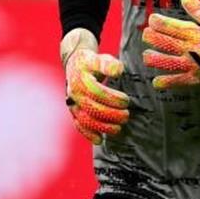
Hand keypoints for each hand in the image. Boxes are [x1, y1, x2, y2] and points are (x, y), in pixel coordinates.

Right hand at [61, 29, 129, 144]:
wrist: (74, 64)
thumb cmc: (91, 62)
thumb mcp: (99, 58)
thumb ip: (108, 64)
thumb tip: (118, 70)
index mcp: (81, 79)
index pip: (98, 92)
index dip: (113, 98)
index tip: (126, 100)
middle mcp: (75, 92)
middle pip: (92, 108)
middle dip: (111, 115)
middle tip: (126, 115)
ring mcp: (73, 103)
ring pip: (85, 119)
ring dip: (102, 127)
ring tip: (118, 128)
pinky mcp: (73, 111)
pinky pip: (78, 124)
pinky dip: (88, 134)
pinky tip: (99, 140)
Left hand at [141, 0, 199, 88]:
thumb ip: (198, 10)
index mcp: (196, 33)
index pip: (171, 26)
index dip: (158, 22)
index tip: (152, 20)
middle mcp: (192, 49)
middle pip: (165, 43)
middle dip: (152, 38)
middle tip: (146, 35)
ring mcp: (195, 64)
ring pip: (168, 62)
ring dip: (155, 59)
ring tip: (147, 56)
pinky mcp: (199, 77)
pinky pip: (180, 81)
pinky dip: (168, 82)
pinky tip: (156, 82)